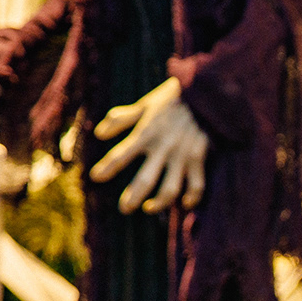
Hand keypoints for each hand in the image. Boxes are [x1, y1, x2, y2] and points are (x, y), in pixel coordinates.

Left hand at [91, 76, 208, 213]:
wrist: (206, 91)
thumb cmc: (172, 98)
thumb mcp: (145, 104)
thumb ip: (121, 119)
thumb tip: (99, 134)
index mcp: (146, 132)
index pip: (121, 154)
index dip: (108, 167)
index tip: (95, 177)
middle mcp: (163, 147)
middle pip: (145, 179)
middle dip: (132, 197)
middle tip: (124, 209)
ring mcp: (182, 155)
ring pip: (170, 188)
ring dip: (159, 203)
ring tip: (148, 208)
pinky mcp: (199, 158)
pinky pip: (196, 185)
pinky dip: (191, 198)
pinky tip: (184, 204)